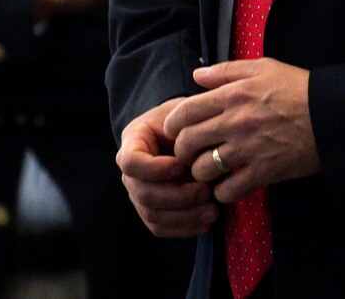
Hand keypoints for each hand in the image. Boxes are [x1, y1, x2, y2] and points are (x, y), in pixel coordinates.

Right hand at [115, 99, 217, 237]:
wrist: (186, 133)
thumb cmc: (186, 122)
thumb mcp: (185, 116)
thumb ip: (187, 132)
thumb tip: (198, 157)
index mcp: (133, 143)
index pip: (130, 162)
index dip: (154, 169)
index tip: (181, 165)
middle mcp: (131, 173)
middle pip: (144, 194)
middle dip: (178, 197)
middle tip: (206, 191)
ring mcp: (139, 194)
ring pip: (153, 215)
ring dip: (185, 217)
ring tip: (213, 211)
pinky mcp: (153, 211)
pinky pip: (161, 228)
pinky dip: (184, 229)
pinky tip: (206, 223)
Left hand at [167, 58, 318, 202]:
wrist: (333, 115)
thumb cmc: (299, 89)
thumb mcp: (264, 68)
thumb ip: (227, 71)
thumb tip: (197, 76)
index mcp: (233, 94)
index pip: (184, 112)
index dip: (172, 125)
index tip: (176, 131)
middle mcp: (235, 122)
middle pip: (186, 143)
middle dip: (181, 151)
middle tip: (190, 154)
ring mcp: (248, 149)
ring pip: (202, 169)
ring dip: (201, 173)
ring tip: (210, 170)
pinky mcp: (263, 172)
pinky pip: (228, 190)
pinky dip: (223, 192)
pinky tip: (229, 185)